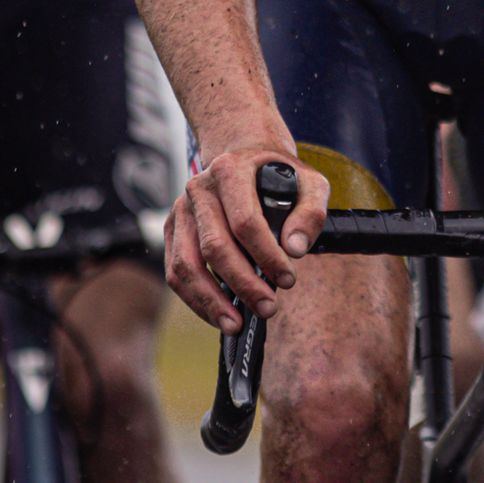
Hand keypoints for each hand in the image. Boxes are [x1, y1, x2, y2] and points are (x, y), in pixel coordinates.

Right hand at [166, 144, 327, 330]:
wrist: (245, 158)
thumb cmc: (278, 175)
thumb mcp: (309, 181)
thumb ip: (311, 212)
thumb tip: (295, 249)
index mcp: (230, 170)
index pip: (245, 221)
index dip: (267, 255)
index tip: (288, 279)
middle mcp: (198, 188)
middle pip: (214, 246)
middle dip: (242, 284)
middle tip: (268, 308)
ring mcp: (180, 210)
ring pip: (186, 264)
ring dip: (211, 300)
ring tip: (236, 324)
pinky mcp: (172, 230)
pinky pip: (176, 271)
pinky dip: (195, 298)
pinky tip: (218, 315)